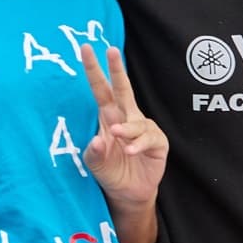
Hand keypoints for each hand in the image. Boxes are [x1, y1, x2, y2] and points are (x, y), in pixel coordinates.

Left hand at [81, 43, 166, 210]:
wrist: (129, 193)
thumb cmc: (111, 173)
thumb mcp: (95, 165)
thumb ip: (93, 154)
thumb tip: (96, 140)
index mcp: (108, 117)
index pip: (100, 89)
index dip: (93, 70)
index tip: (86, 49)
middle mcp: (126, 118)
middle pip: (122, 89)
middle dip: (117, 69)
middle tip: (111, 50)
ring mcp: (143, 129)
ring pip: (135, 120)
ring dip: (125, 127)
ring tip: (117, 136)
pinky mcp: (157, 142)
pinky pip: (148, 138)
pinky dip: (137, 144)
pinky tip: (130, 151)